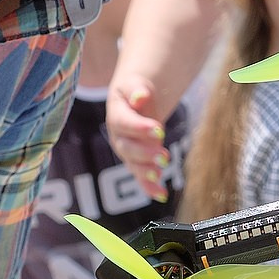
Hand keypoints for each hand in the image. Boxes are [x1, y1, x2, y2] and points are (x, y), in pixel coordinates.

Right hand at [104, 77, 171, 202]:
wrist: (134, 101)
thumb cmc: (135, 92)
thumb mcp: (134, 84)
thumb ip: (137, 90)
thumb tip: (141, 96)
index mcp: (116, 115)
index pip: (124, 122)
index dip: (139, 127)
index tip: (158, 129)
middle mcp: (119, 137)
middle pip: (127, 148)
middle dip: (145, 153)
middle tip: (163, 155)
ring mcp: (127, 152)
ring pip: (133, 165)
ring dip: (146, 172)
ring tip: (159, 175)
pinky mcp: (137, 162)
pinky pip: (140, 177)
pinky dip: (149, 187)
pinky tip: (161, 195)